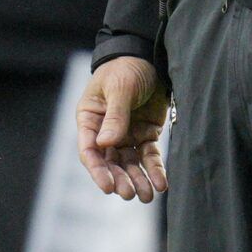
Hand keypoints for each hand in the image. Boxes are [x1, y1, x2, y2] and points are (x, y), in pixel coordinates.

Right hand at [77, 56, 168, 202]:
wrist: (150, 54)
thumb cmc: (126, 66)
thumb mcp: (120, 87)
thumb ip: (115, 115)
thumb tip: (105, 144)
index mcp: (90, 118)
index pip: (90, 149)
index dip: (97, 170)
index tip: (108, 187)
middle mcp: (105, 130)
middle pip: (110, 162)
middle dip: (120, 179)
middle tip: (130, 194)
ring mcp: (126, 134)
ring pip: (129, 163)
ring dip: (137, 179)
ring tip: (146, 196)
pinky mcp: (145, 133)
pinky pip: (148, 156)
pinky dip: (154, 170)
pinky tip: (160, 184)